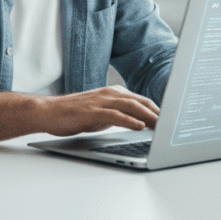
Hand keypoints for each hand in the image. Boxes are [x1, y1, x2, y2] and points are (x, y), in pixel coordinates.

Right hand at [40, 86, 159, 135]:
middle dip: (158, 113)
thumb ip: (118, 115)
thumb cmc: (73, 114)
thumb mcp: (100, 114)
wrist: (48, 112)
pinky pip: (115, 114)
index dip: (157, 110)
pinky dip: (129, 120)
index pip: (141, 100)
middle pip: (140, 101)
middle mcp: (108, 94)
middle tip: (172, 124)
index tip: (171, 120)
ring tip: (161, 125)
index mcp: (112, 93)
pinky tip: (139, 126)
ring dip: (148, 116)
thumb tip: (137, 123)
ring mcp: (100, 101)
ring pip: (131, 105)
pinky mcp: (91, 111)